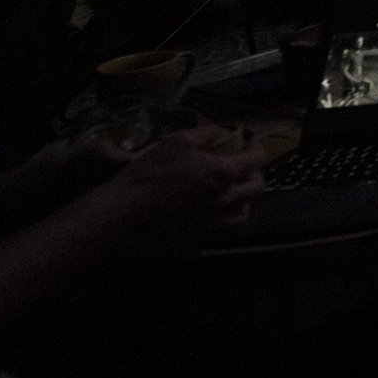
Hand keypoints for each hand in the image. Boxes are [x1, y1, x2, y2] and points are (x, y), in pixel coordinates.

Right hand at [81, 126, 267, 245]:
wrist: (119, 217)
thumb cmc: (148, 175)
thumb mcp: (176, 142)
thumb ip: (205, 134)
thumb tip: (222, 132)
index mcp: (223, 175)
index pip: (256, 161)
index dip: (257, 150)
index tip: (252, 145)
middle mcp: (225, 203)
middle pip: (255, 189)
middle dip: (255, 175)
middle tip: (244, 168)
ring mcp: (212, 228)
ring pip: (242, 217)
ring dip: (243, 202)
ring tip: (232, 195)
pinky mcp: (195, 246)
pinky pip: (217, 235)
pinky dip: (219, 224)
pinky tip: (207, 217)